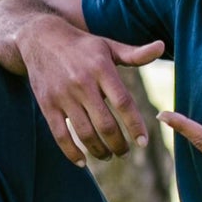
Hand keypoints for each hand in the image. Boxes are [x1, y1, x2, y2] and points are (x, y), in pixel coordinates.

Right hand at [19, 16, 163, 165]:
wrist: (40, 39)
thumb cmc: (82, 46)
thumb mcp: (108, 46)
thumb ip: (134, 54)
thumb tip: (161, 47)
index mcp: (101, 68)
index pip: (123, 103)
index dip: (135, 125)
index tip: (144, 142)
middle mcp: (82, 83)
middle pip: (105, 124)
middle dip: (118, 144)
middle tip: (125, 152)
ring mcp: (63, 96)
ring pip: (85, 133)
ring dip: (99, 150)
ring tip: (107, 155)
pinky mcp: (47, 105)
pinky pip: (60, 135)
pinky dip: (72, 152)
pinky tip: (82, 162)